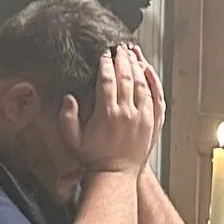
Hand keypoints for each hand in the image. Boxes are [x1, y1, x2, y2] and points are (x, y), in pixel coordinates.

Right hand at [67, 42, 157, 174]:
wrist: (116, 176)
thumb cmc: (94, 159)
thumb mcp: (72, 140)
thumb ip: (67, 118)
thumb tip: (69, 97)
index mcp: (107, 114)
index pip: (107, 80)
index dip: (105, 64)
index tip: (104, 54)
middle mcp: (126, 113)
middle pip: (126, 77)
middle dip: (122, 59)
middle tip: (119, 47)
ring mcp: (142, 117)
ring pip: (142, 84)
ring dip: (137, 66)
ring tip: (133, 53)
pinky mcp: (152, 123)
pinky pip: (156, 97)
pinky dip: (153, 82)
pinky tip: (149, 71)